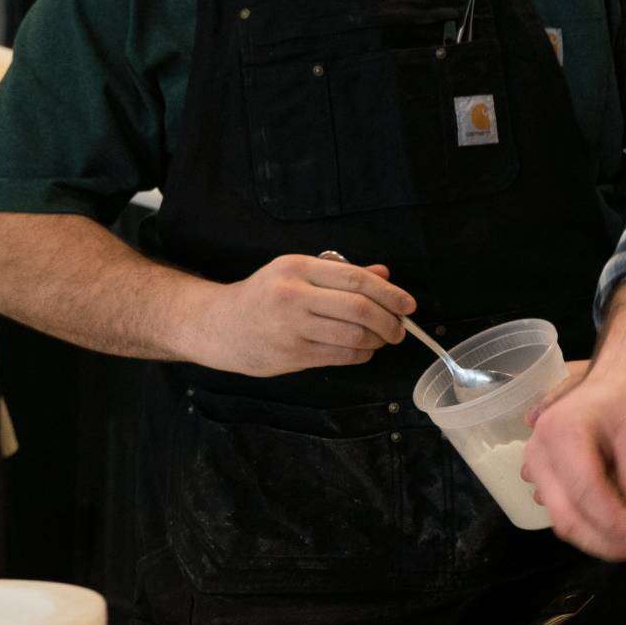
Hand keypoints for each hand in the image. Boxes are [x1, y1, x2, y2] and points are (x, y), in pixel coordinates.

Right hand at [197, 254, 412, 376]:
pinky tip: (363, 351)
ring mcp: (290, 327)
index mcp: (298, 268)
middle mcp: (293, 295)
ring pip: (353, 335)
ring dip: (377, 340)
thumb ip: (341, 274)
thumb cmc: (263, 296)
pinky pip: (340, 356)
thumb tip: (384, 275)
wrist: (217, 324)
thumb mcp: (297, 274)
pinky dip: (361, 355)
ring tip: (383, 339)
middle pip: (359, 308)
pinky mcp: (290, 355)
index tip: (408, 305)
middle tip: (400, 329)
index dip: (390, 293)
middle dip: (389, 321)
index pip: (356, 279)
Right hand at [519, 349, 625, 560]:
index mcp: (562, 435)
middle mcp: (539, 456)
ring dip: (607, 539)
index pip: (587, 493)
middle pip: (569, 518)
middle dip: (612, 541)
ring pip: (567, 523)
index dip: (619, 525)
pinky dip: (599, 528)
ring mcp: (537, 471)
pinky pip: (568, 515)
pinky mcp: (546, 483)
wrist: (616, 381)